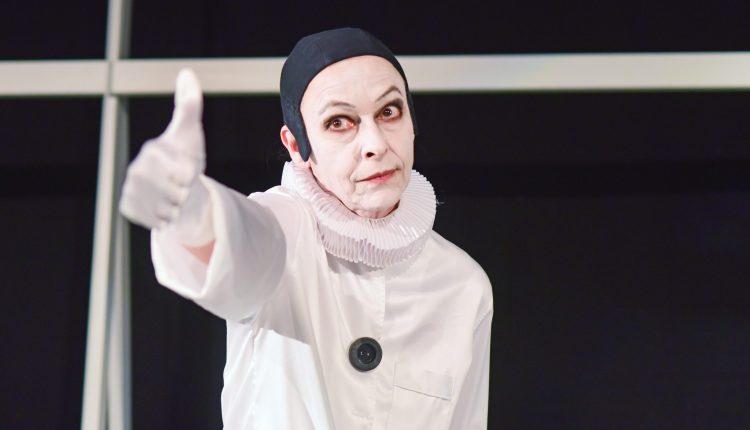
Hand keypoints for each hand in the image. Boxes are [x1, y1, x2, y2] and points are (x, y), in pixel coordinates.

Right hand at [119, 68, 208, 234]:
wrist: (178, 183)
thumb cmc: (186, 155)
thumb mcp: (190, 131)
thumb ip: (189, 104)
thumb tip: (187, 72)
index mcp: (152, 151)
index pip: (181, 174)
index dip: (189, 177)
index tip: (187, 172)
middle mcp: (136, 171)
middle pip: (174, 195)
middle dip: (184, 194)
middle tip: (182, 186)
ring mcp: (130, 190)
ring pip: (165, 210)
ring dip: (176, 208)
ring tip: (175, 198)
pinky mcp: (128, 207)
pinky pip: (154, 221)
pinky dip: (164, 219)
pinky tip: (164, 208)